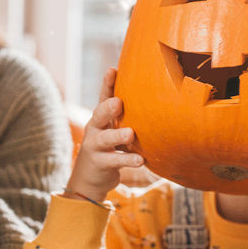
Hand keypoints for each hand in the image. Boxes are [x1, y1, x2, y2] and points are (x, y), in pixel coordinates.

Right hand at [64, 68, 145, 203]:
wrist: (89, 178)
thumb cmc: (108, 149)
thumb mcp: (114, 131)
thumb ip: (127, 118)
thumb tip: (158, 99)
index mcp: (101, 118)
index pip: (103, 97)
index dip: (107, 84)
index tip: (112, 70)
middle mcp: (95, 129)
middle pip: (99, 115)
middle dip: (108, 108)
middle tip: (118, 102)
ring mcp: (95, 146)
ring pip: (106, 138)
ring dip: (118, 135)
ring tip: (130, 134)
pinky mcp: (100, 163)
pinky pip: (115, 161)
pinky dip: (128, 159)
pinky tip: (141, 160)